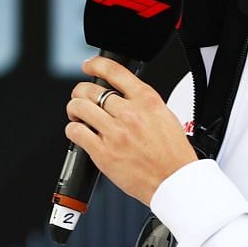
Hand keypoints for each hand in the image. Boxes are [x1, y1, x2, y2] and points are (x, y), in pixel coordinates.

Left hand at [64, 57, 198, 206]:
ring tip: (77, 116)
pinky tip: (78, 132)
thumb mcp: (165, 116)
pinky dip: (72, 129)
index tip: (89, 67)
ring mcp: (115, 133)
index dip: (95, 65)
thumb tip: (122, 95)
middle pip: (90, 90)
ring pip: (79, 107)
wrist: (174, 181)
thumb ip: (142, 103)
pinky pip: (75, 132)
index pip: (114, 72)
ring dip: (73, 109)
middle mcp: (130, 113)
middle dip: (80, 92)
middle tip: (81, 99)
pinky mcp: (103, 152)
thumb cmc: (172, 154)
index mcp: (147, 100)